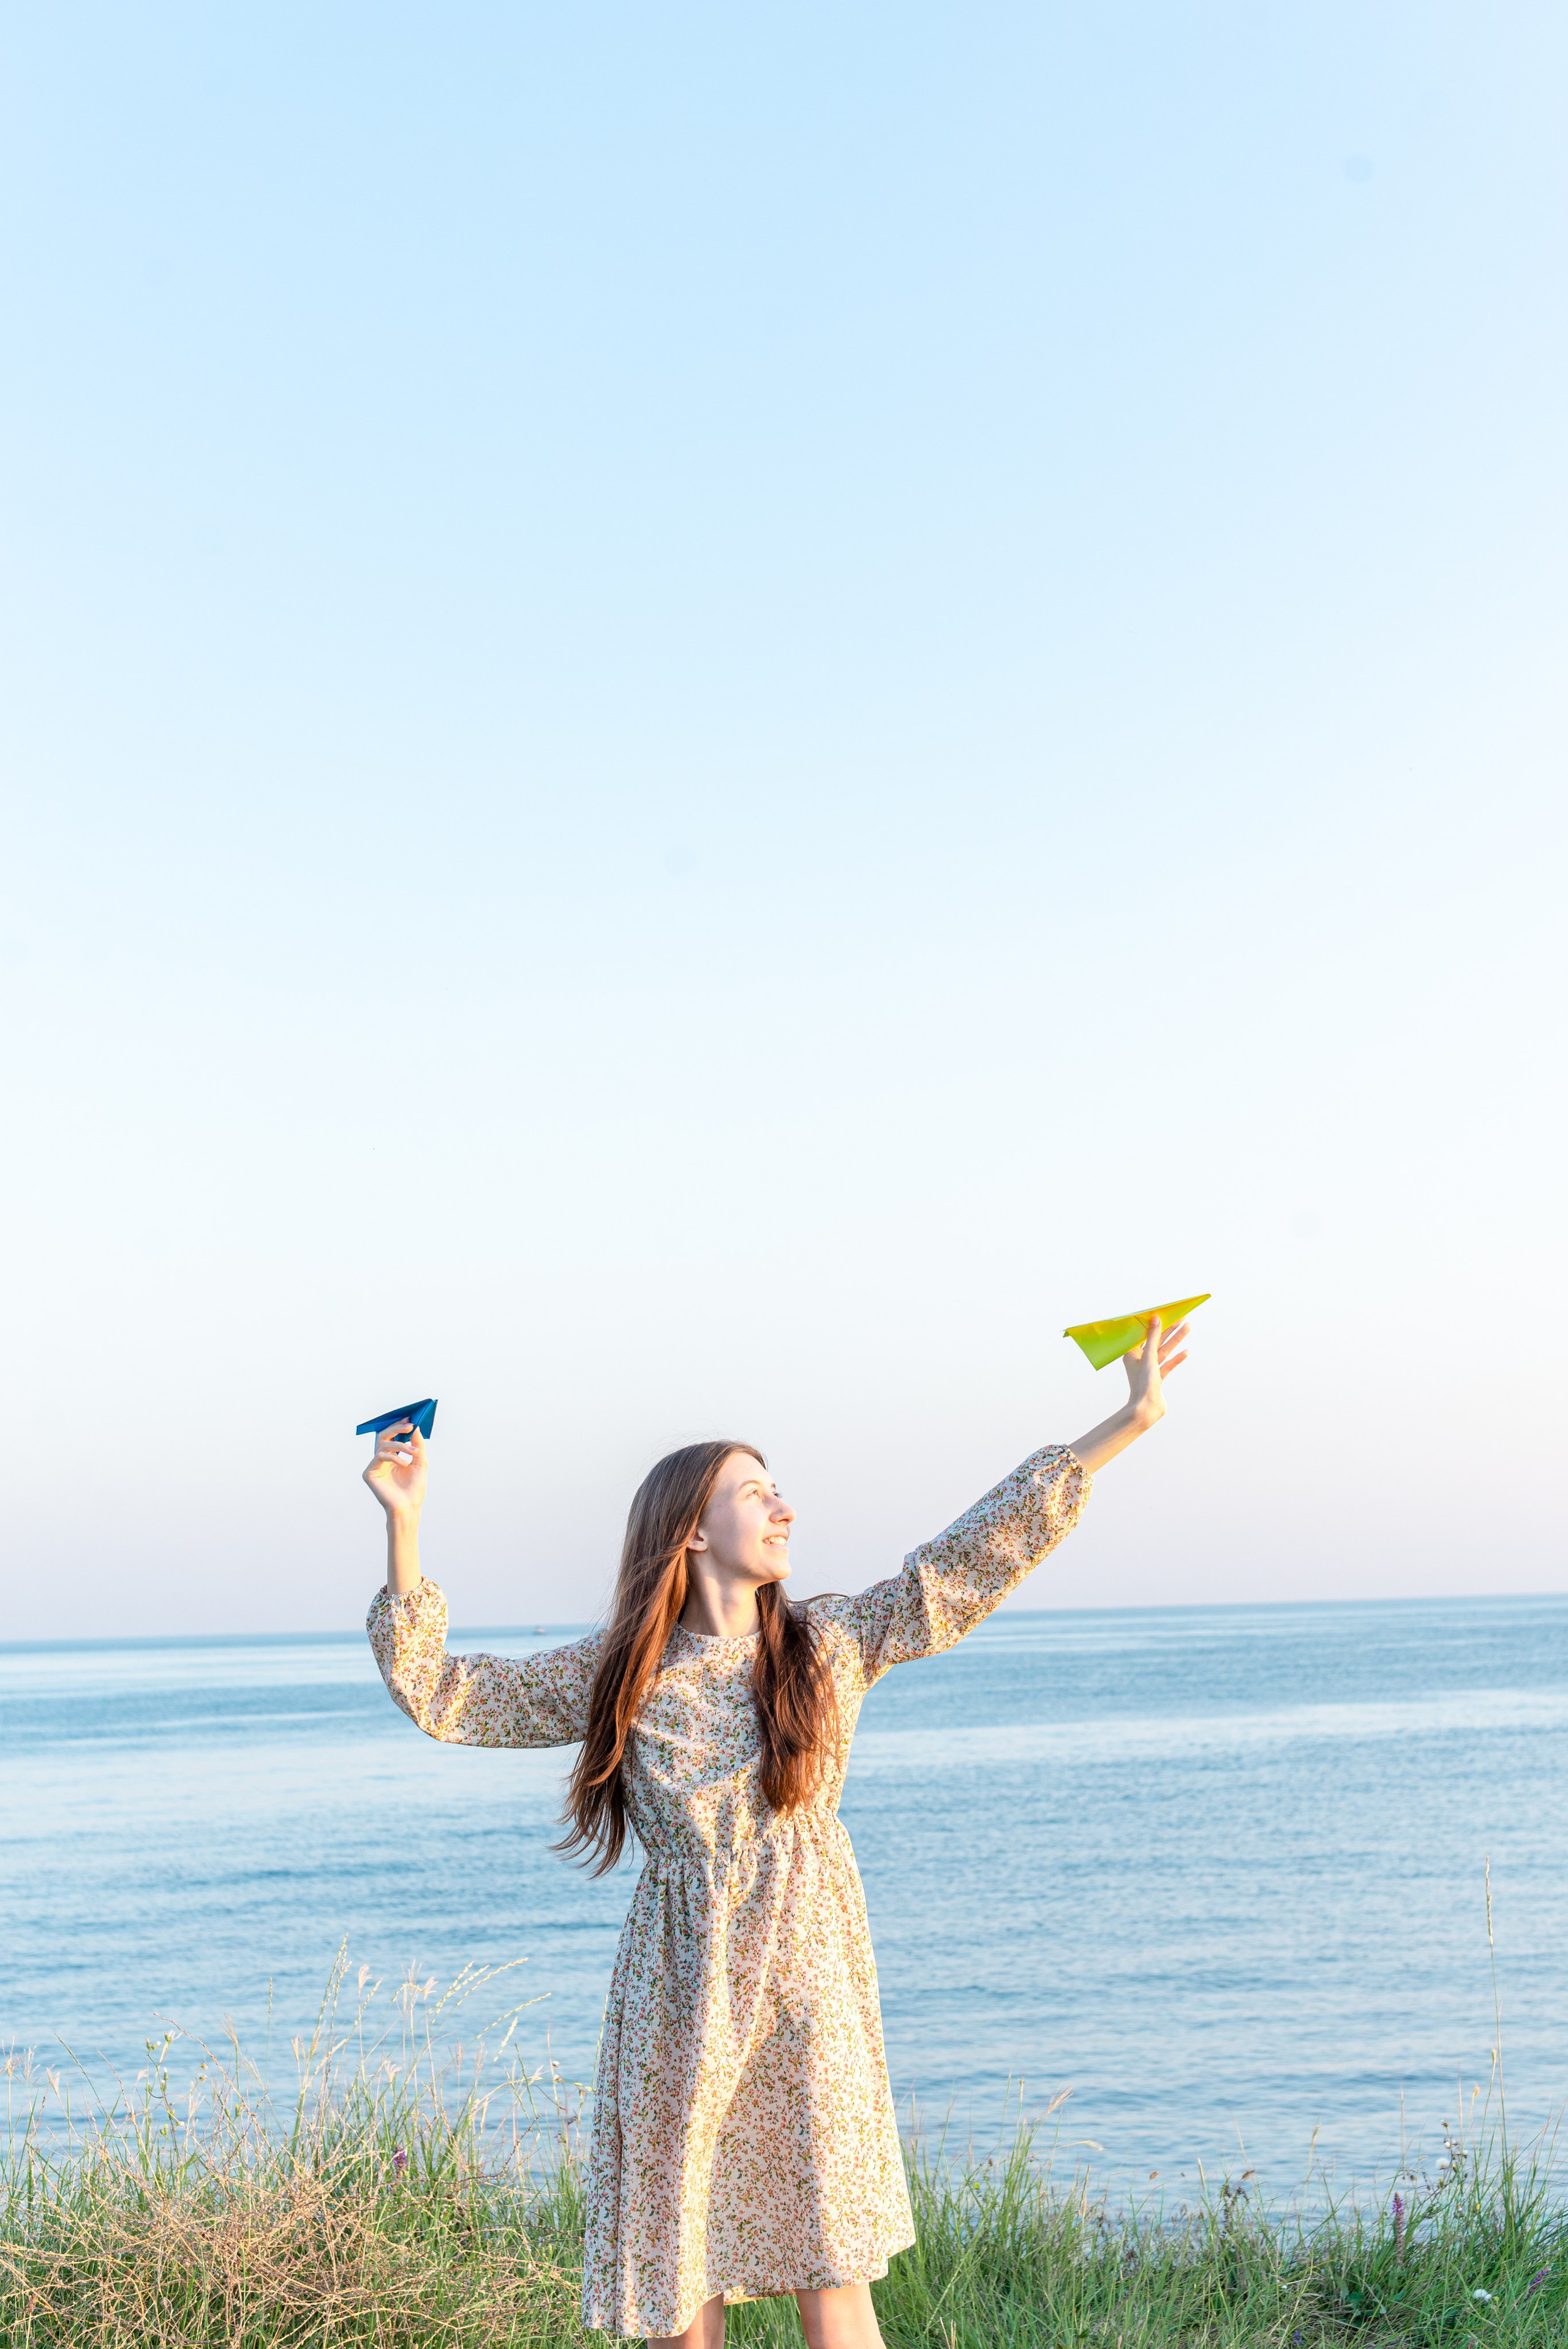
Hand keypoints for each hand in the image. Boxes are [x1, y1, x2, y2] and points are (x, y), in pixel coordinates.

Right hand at [363, 1423, 426, 1521]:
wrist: (409, 1506)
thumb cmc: (414, 1488)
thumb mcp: (419, 1461)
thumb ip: (417, 1444)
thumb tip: (415, 1427)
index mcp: (392, 1457)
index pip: (392, 1437)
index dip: (399, 1427)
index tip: (410, 1420)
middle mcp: (381, 1460)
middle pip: (383, 1436)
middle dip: (396, 1428)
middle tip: (409, 1426)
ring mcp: (374, 1466)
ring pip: (383, 1445)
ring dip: (400, 1445)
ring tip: (412, 1452)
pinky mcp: (369, 1473)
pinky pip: (379, 1456)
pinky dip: (393, 1457)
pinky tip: (404, 1464)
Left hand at [1123, 1314, 1188, 1429]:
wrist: (1147, 1410)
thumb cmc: (1143, 1384)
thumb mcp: (1149, 1356)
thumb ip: (1153, 1337)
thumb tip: (1156, 1318)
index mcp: (1131, 1354)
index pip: (1144, 1334)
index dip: (1154, 1323)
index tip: (1165, 1312)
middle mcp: (1139, 1360)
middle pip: (1156, 1341)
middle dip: (1169, 1329)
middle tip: (1182, 1318)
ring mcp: (1149, 1370)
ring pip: (1164, 1351)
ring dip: (1176, 1340)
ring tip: (1188, 1327)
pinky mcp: (1157, 1378)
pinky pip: (1168, 1365)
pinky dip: (1176, 1358)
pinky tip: (1186, 1352)